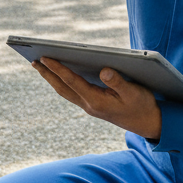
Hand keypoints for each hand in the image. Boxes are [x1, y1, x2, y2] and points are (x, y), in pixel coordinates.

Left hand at [33, 58, 162, 141]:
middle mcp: (89, 105)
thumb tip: (104, 70)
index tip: (44, 58)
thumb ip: (118, 82)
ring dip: (52, 79)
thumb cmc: (142, 105)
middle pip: (62, 88)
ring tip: (40, 66)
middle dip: (47, 74)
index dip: (58, 69)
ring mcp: (90, 106)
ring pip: (65, 91)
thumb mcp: (134, 92)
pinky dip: (62, 82)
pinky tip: (60, 75)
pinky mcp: (93, 105)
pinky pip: (72, 92)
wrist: (148, 123)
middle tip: (33, 60)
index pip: (72, 82)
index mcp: (97, 102)